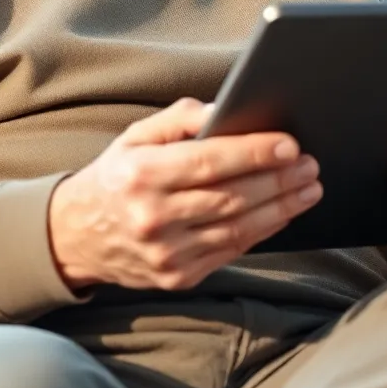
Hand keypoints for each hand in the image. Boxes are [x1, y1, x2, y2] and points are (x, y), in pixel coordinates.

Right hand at [48, 97, 322, 291]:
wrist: (76, 236)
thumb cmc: (115, 176)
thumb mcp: (135, 136)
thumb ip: (179, 119)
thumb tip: (223, 110)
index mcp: (141, 174)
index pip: (209, 162)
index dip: (253, 153)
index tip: (289, 144)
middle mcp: (153, 217)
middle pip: (231, 197)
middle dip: (277, 180)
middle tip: (309, 165)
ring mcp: (166, 253)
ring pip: (237, 229)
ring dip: (281, 208)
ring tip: (308, 188)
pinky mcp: (177, 278)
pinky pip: (230, 252)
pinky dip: (261, 231)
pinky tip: (281, 212)